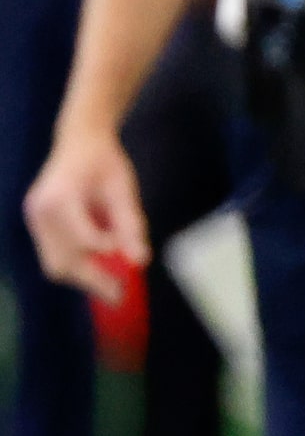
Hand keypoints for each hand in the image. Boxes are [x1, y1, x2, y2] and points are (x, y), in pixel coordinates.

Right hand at [23, 126, 148, 303]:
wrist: (79, 140)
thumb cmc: (106, 161)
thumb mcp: (124, 188)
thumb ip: (130, 224)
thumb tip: (140, 261)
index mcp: (60, 198)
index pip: (83, 238)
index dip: (109, 253)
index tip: (132, 261)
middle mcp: (39, 212)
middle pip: (60, 261)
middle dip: (92, 280)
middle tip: (121, 295)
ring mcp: (33, 220)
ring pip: (54, 264)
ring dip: (83, 276)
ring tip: (113, 285)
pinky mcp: (37, 225)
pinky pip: (54, 255)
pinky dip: (77, 264)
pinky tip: (100, 265)